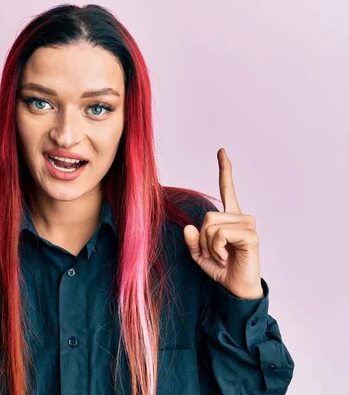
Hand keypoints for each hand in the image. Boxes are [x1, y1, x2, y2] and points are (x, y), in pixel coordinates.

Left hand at [183, 148, 262, 298]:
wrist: (235, 288)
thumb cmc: (221, 269)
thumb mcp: (199, 254)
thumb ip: (192, 240)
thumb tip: (187, 227)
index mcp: (229, 218)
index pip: (227, 188)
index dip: (224, 169)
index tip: (221, 151)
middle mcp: (241, 217)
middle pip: (207, 216)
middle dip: (202, 238)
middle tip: (214, 253)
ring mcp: (248, 225)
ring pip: (211, 225)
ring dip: (209, 245)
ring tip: (222, 256)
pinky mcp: (251, 235)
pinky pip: (220, 235)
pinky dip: (216, 249)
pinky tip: (227, 258)